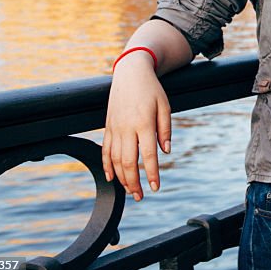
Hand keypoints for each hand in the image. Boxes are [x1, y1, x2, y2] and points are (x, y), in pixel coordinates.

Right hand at [101, 57, 171, 200]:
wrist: (131, 73)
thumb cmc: (151, 89)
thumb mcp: (165, 105)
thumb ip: (165, 129)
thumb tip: (165, 151)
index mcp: (144, 123)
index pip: (149, 155)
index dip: (152, 173)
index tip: (156, 187)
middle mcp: (126, 128)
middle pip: (128, 162)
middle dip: (134, 182)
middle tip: (141, 196)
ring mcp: (115, 128)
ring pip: (115, 159)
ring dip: (121, 178)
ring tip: (130, 191)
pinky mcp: (108, 126)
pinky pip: (105, 150)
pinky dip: (106, 165)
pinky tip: (110, 177)